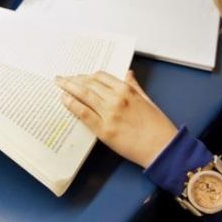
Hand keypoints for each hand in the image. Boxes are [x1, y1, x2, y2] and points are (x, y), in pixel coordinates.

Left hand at [55, 71, 177, 168]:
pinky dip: (72, 105)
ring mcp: (109, 114)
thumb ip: (134, 86)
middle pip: (89, 84)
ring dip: (68, 88)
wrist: (162, 148)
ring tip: (59, 84)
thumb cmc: (158, 126)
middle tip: (62, 78)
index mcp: (127, 90)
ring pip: (84, 95)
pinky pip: (84, 113)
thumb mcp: (147, 100)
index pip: (101, 77)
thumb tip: (127, 73)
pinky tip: (64, 100)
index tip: (79, 76)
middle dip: (73, 79)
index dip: (87, 76)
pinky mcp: (104, 130)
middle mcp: (116, 99)